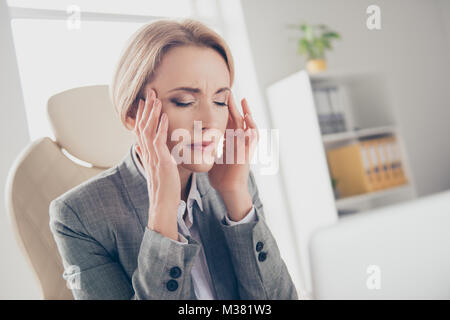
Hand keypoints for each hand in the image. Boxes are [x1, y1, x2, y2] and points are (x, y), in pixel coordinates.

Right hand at [134, 87, 179, 240]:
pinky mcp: (160, 161)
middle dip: (146, 108)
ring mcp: (153, 156)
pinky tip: (164, 116)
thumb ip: (151, 155)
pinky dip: (161, 128)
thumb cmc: (163, 188)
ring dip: (152, 113)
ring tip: (155, 98)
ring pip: (149, 130)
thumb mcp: (157, 168)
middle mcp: (147, 153)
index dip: (142, 114)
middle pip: (142, 126)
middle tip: (149, 92)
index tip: (144, 101)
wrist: (163, 204)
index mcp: (147, 153)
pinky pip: (159, 141)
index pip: (141, 130)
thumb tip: (142, 147)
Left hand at [208, 92, 258, 220]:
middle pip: (236, 119)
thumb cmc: (220, 176)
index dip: (223, 110)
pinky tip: (248, 118)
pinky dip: (252, 127)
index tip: (218, 98)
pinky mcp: (249, 151)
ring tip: (242, 100)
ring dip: (246, 112)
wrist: (228, 188)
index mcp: (228, 141)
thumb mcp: (210, 157)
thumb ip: (203, 148)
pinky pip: (253, 137)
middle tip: (229, 92)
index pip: (226, 121)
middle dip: (233, 106)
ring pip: (247, 125)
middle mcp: (237, 141)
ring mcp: (245, 146)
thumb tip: (187, 142)